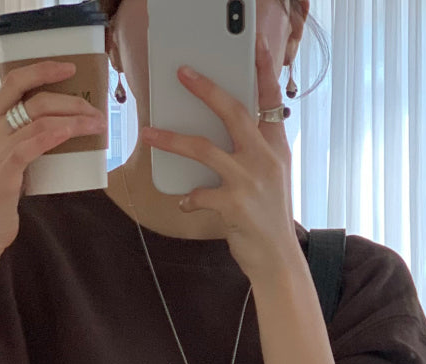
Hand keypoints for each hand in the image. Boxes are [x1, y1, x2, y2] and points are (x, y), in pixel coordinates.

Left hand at [140, 33, 300, 283]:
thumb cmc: (268, 218)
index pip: (271, 100)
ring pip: (203, 148)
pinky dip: (188, 197)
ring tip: (148, 134)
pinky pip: (199, 193)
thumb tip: (221, 133)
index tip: (256, 44)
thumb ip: (254, 153)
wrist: (278, 258)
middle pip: (233, 112)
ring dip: (171, 140)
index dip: (264, 70)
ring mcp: (250, 180)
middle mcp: (265, 158)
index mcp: (275, 148)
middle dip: (206, 89)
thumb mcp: (271, 178)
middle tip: (182, 73)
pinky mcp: (234, 205)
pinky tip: (184, 201)